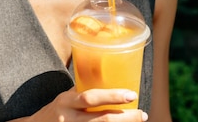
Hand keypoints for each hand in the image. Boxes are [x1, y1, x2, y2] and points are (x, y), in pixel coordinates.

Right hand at [31, 88, 148, 121]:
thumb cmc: (55, 111)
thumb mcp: (64, 98)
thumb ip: (82, 92)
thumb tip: (108, 79)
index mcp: (66, 101)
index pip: (90, 98)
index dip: (112, 96)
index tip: (132, 94)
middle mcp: (69, 118)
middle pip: (101, 120)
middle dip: (126, 118)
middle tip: (142, 114)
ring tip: (138, 121)